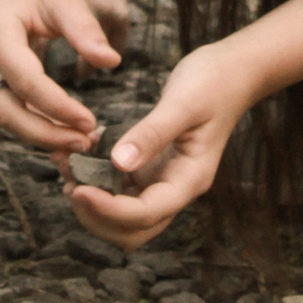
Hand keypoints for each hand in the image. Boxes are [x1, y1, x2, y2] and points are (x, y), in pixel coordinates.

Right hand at [0, 0, 120, 154]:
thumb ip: (85, 30)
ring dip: (41, 134)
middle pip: (7, 111)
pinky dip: (31, 123)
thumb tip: (112, 63)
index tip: (90, 123)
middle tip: (86, 143)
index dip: (58, 107)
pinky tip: (61, 130)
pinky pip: (3, 109)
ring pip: (3, 117)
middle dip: (47, 134)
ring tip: (80, 141)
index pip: (26, 81)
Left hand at [59, 43, 255, 250]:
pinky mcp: (152, 169)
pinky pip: (121, 191)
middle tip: (70, 186)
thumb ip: (152, 133)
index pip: (146, 214)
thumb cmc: (214, 82)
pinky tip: (80, 162)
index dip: (109, 209)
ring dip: (95, 206)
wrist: (234, 71)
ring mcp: (163, 181)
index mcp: (190, 179)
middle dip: (98, 217)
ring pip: (125, 218)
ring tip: (69, 175)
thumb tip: (118, 163)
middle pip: (134, 231)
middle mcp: (176, 188)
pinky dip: (98, 185)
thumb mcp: (182, 103)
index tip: (79, 189)